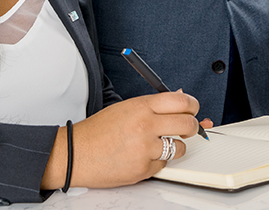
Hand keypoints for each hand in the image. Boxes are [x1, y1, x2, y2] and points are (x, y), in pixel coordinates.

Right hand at [40, 91, 200, 188]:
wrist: (74, 155)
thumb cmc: (97, 132)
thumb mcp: (125, 108)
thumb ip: (154, 105)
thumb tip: (181, 100)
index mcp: (141, 107)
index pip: (182, 102)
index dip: (193, 106)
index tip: (193, 110)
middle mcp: (145, 126)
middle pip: (187, 124)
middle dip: (192, 127)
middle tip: (187, 128)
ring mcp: (145, 149)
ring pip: (180, 147)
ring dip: (175, 146)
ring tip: (158, 144)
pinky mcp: (144, 169)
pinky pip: (164, 164)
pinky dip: (158, 161)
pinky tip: (143, 156)